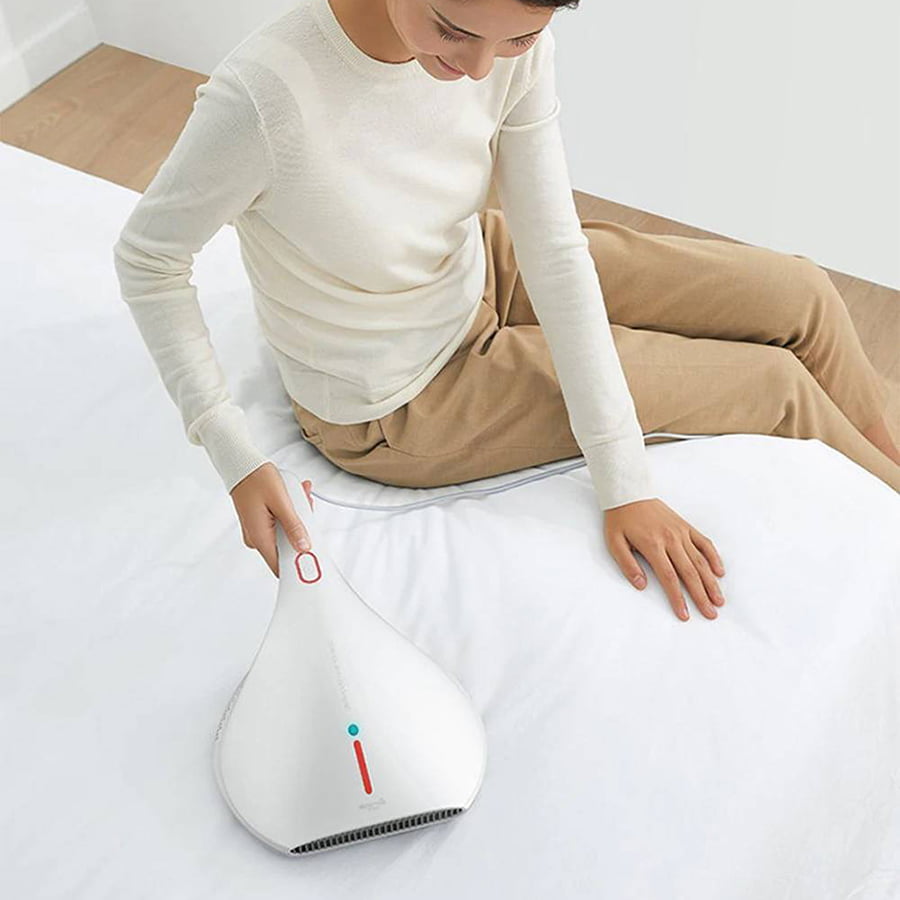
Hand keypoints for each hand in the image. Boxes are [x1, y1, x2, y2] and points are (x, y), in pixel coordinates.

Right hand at [229, 463, 314, 577]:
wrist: (241, 465)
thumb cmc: (256, 479)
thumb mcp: (281, 503)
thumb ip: (294, 527)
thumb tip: (304, 547)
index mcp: (260, 537)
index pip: (280, 566)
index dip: (299, 564)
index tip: (314, 558)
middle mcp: (257, 538)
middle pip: (288, 548)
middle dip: (303, 530)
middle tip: (306, 507)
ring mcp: (258, 531)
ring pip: (287, 534)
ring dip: (298, 518)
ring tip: (300, 496)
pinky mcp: (261, 524)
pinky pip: (281, 525)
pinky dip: (290, 513)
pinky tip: (294, 497)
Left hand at [603, 498, 725, 620]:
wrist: (629, 492)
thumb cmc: (620, 519)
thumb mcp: (614, 542)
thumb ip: (627, 565)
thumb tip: (641, 585)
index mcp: (652, 545)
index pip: (669, 577)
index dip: (678, 598)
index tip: (684, 614)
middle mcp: (671, 540)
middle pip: (690, 573)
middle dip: (701, 596)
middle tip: (711, 614)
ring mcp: (681, 532)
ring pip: (700, 561)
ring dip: (711, 582)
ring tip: (719, 600)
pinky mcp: (685, 526)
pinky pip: (704, 543)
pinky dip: (713, 557)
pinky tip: (719, 572)